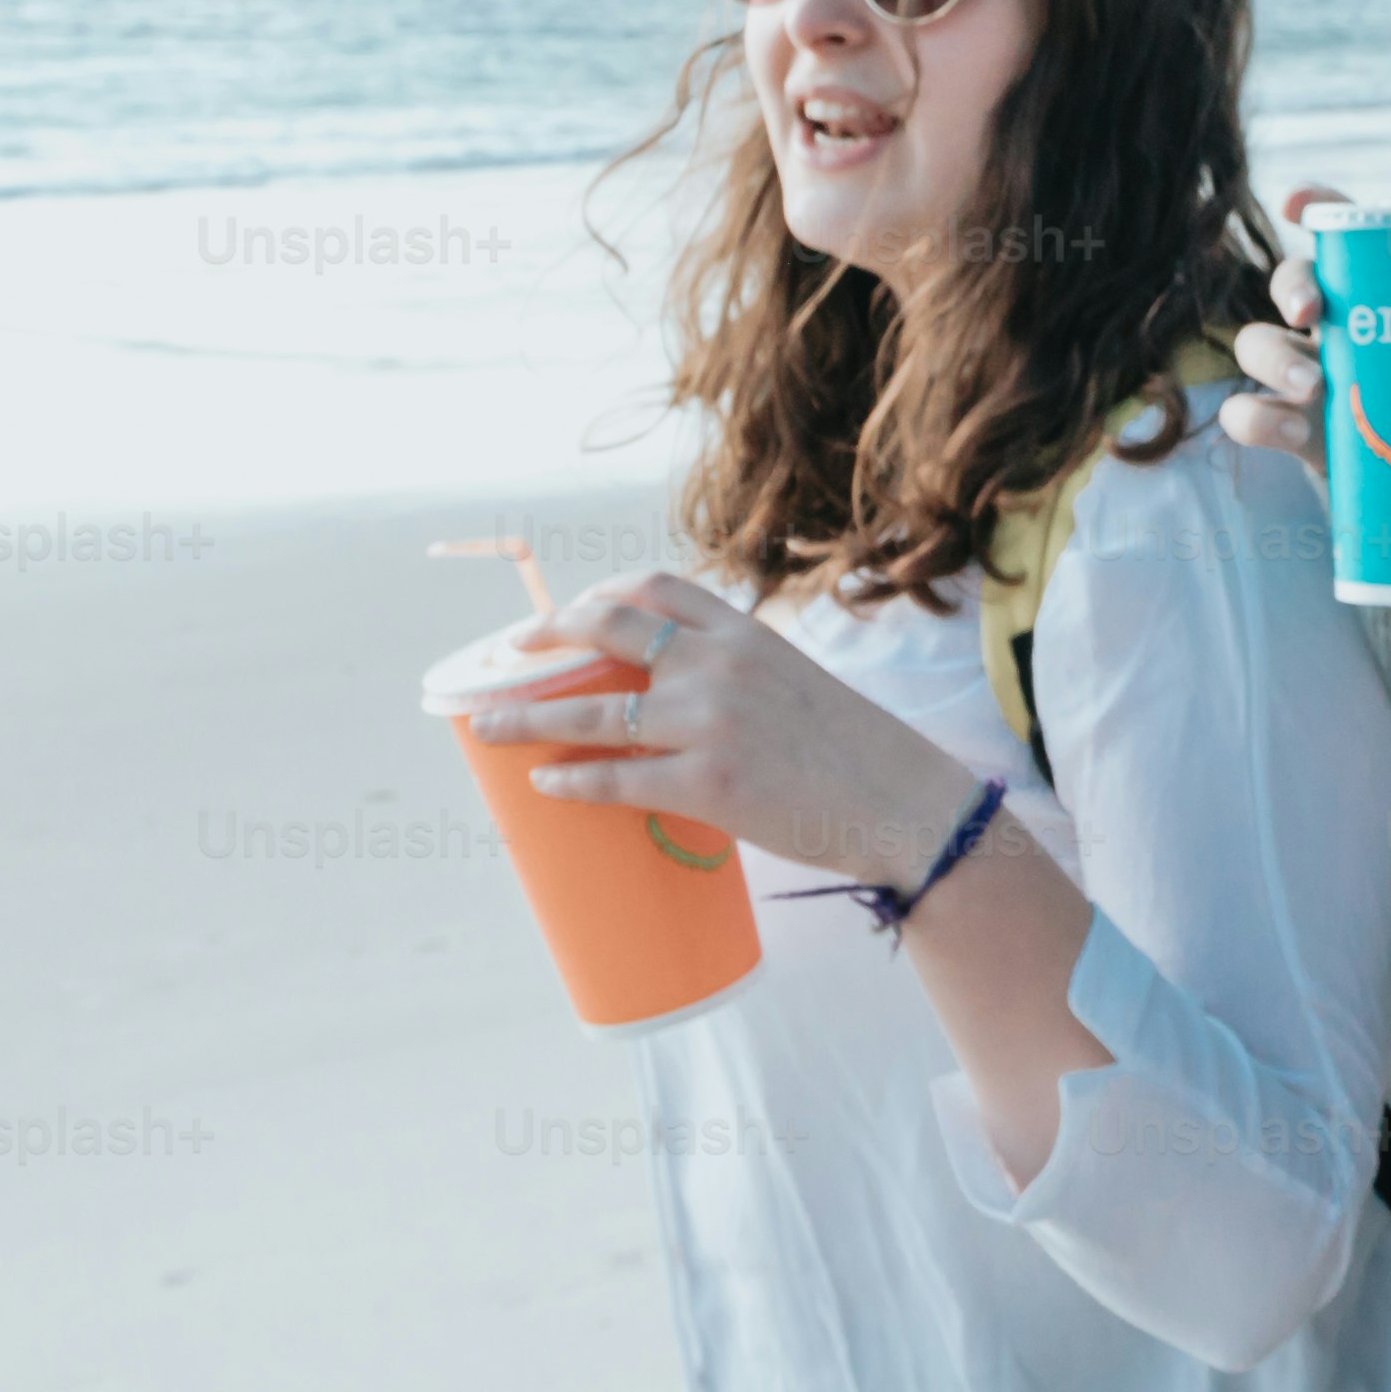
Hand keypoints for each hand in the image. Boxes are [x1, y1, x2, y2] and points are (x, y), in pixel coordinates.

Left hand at [461, 573, 979, 888]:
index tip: (564, 613)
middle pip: (606, 631)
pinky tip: (543, 782)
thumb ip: (738, 677)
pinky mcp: (708, 785)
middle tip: (508, 656)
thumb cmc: (858, 751)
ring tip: (486, 726)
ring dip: (526, 716)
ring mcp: (711, 724)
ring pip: (591, 713)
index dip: (596, 596)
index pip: (655, 589)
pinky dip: (570, 780)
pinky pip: (616, 779)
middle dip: (542, 639)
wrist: (905, 802)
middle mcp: (721, 665)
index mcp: (746, 634)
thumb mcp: (797, 683)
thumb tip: (675, 700)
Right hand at [1218, 178, 1390, 464]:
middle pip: (1290, 280)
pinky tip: (1291, 434)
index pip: (1334, 229)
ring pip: (1255, 344)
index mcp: (1375, 288)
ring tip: (1318, 388)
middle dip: (1293, 286)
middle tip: (1317, 312)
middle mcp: (1328, 323)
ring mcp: (1300, 374)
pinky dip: (1258, 420)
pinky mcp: (1290, 428)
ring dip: (1276, 359)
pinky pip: (1247, 416)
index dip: (1310, 202)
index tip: (1297, 201)